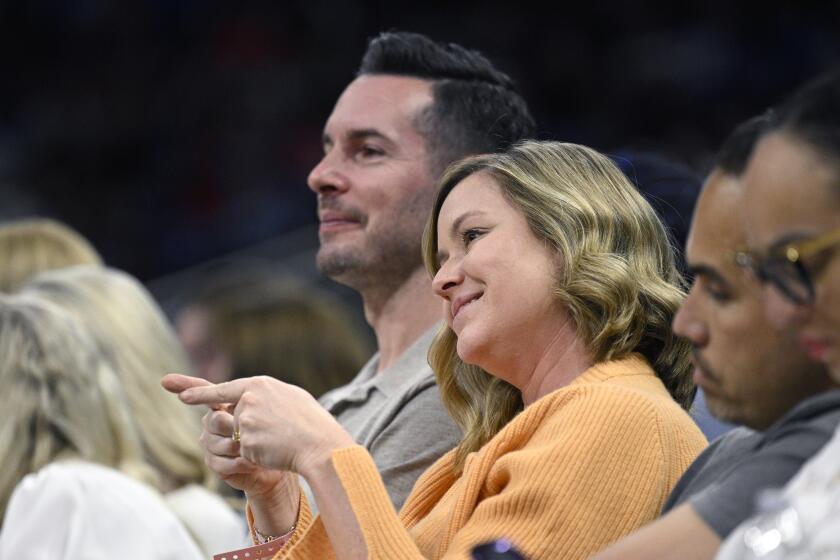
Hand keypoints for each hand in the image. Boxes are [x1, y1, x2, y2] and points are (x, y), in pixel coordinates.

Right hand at [162, 374, 290, 496]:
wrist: (281, 462)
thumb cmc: (279, 433)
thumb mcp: (271, 410)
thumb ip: (260, 398)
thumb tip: (256, 388)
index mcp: (226, 406)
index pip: (205, 392)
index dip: (185, 385)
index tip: (165, 381)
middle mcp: (215, 424)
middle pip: (212, 419)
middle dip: (230, 425)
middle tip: (247, 432)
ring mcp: (213, 444)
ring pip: (213, 442)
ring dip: (238, 447)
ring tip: (256, 450)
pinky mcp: (217, 464)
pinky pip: (218, 462)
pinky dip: (238, 463)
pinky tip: (252, 462)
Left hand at [163, 374, 354, 477]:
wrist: (320, 445)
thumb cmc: (311, 422)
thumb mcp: (290, 397)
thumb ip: (266, 395)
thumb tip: (250, 396)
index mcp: (259, 385)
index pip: (222, 388)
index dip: (198, 392)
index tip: (180, 395)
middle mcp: (248, 400)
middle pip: (232, 417)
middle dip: (246, 429)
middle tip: (274, 432)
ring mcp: (245, 421)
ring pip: (238, 437)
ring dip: (254, 443)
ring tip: (280, 440)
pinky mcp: (245, 443)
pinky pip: (244, 452)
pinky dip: (258, 455)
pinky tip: (275, 451)